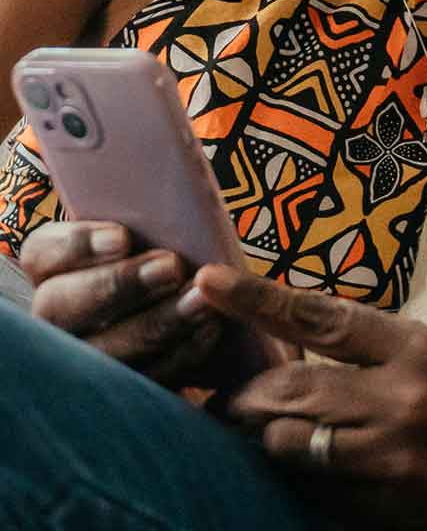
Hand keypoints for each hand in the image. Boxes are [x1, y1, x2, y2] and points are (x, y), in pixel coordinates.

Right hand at [23, 220, 222, 387]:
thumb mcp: (162, 237)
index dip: (76, 246)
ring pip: (99, 351)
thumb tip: (169, 211)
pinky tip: (208, 330)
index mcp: (59, 269)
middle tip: (170, 266)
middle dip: (116, 285)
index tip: (122, 238)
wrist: (206, 308)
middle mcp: (59, 317)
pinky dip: (177, 355)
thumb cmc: (177, 259)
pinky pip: (139, 381)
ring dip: (154, 324)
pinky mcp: (121, 391)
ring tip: (200, 301)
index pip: (41, 254)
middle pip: (58, 305)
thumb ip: (153, 222)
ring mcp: (84, 358)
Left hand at [195, 264, 426, 530]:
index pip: (321, 317)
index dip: (257, 300)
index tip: (209, 282)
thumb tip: (307, 349)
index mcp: (421, 345)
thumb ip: (382, 354)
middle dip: (250, 396)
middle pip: (293, 386)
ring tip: (269, 437)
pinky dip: (305, 481)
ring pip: (295, 443)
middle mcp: (405, 393)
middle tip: (229, 399)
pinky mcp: (393, 504)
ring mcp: (397, 453)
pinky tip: (312, 475)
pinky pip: (320, 491)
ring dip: (272, 440)